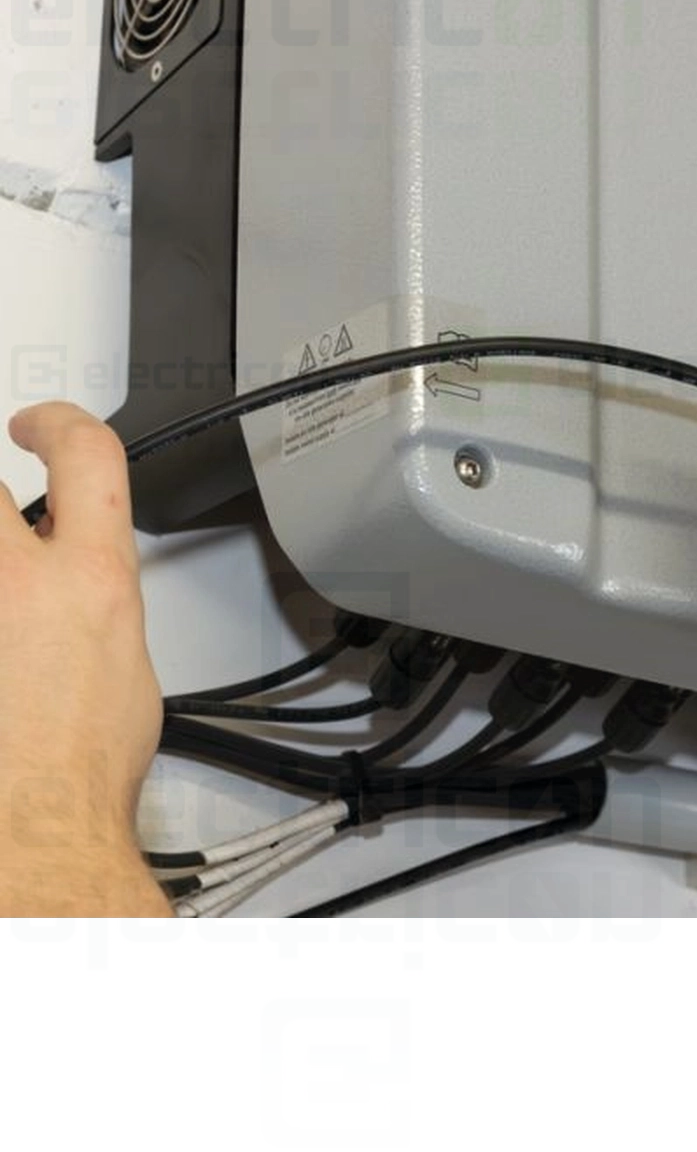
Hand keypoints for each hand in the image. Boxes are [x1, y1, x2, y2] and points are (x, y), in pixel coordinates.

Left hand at [0, 403, 168, 914]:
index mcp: (90, 580)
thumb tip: (80, 592)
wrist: (28, 831)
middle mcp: (15, 580)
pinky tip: (0, 665)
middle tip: (0, 531)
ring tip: (9, 636)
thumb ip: (96, 603)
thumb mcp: (127, 662)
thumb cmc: (76, 770)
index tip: (36, 426)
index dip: (61, 422)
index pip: (87, 454)